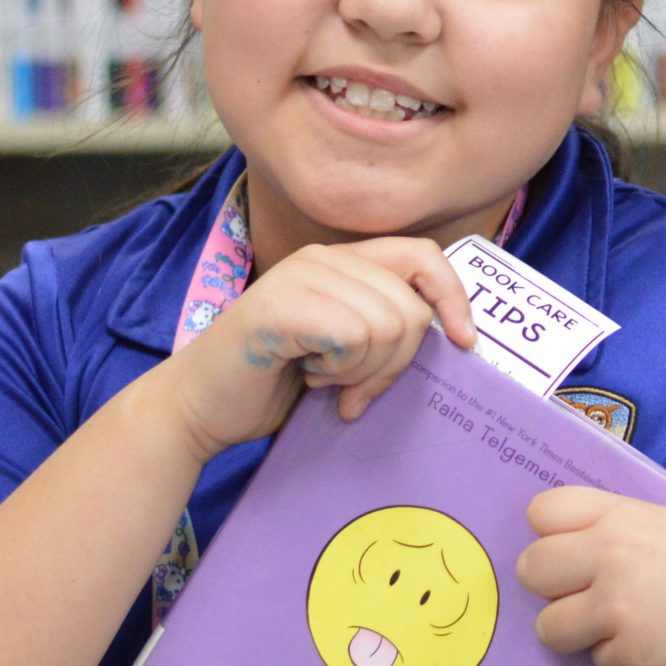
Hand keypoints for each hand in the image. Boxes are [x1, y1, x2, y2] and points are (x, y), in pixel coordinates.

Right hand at [158, 238, 475, 461]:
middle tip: (353, 387)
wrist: (200, 409)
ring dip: (361, 370)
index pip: (424, 256)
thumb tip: (457, 333)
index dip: (453, 296)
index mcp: (342, 261)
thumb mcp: (347, 348)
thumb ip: (387, 328)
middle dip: (393, 364)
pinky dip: (337, 369)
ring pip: (387, 325)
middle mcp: (323, 257)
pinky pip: (352, 336)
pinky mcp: (280, 304)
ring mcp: (300, 276)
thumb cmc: (274, 382)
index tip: (465, 342)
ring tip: (322, 376)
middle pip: (411, 307)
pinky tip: (305, 374)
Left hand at [516, 489, 665, 665]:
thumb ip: (619, 533)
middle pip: (531, 569)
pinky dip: (624, 661)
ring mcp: (618, 606)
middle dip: (553, 588)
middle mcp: (612, 554)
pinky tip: (663, 646)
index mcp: (623, 514)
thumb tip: (566, 559)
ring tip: (629, 625)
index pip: (542, 511)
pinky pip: (598, 663)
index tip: (575, 550)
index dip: (552, 535)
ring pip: (549, 627)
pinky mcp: (629, 655)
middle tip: (589, 596)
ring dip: (581, 632)